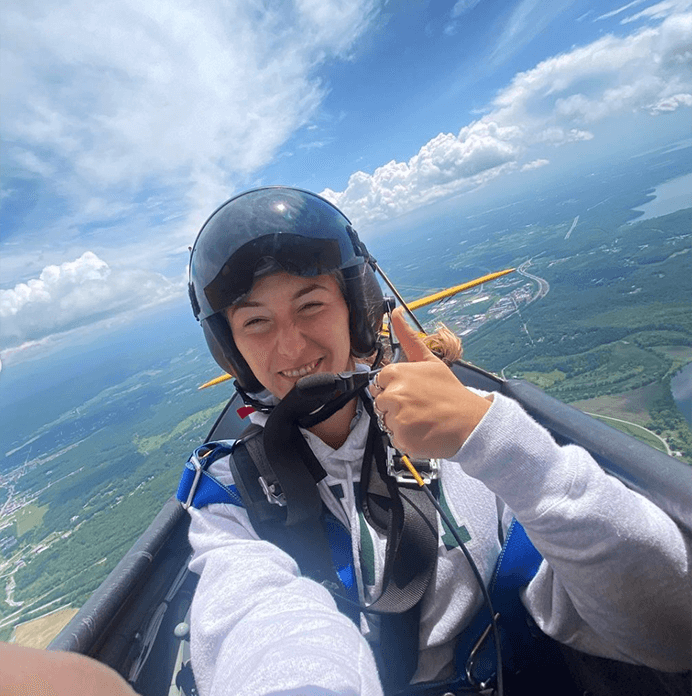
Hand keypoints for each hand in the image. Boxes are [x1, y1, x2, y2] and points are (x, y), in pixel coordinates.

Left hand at [369, 307, 491, 458]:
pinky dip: (408, 438)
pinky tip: (424, 431)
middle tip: (420, 406)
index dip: (396, 388)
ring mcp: (397, 418)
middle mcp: (394, 394)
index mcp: (396, 373)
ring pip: (387, 422)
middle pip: (381, 402)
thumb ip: (408, 338)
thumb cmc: (450, 393)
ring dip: (401, 423)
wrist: (471, 423)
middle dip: (396, 406)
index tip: (414, 392)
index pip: (380, 383)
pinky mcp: (402, 439)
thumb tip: (395, 312)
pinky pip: (395, 439)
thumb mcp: (430, 361)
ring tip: (423, 418)